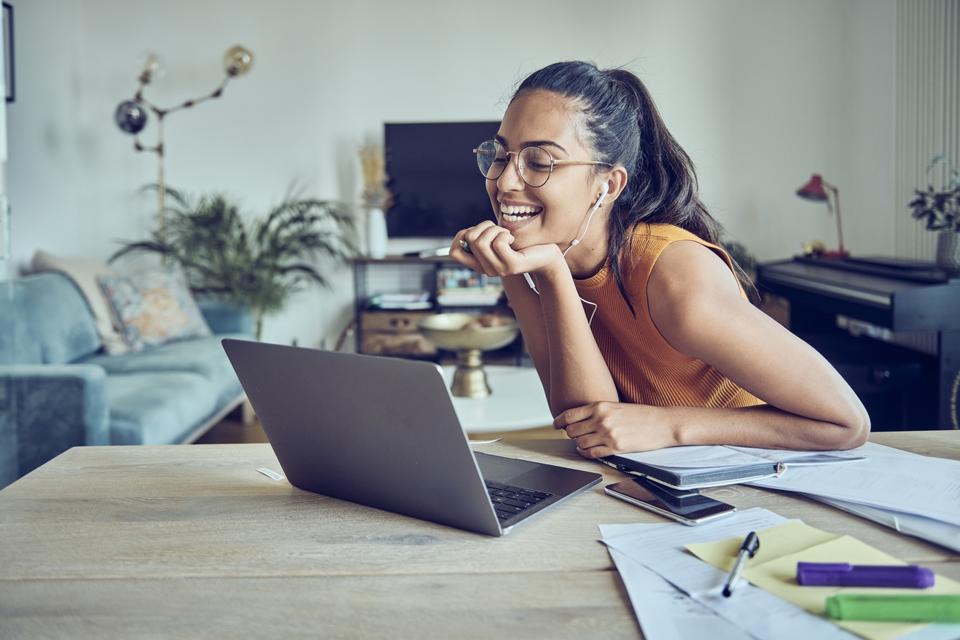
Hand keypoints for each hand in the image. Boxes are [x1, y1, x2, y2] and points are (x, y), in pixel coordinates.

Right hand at [449, 221, 563, 277]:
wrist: (545, 257)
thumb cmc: (521, 244)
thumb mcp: (498, 239)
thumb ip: (483, 237)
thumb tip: (467, 233)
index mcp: (479, 263)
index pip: (454, 252)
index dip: (460, 236)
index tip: (475, 230)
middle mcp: (486, 269)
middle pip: (469, 238)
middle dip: (484, 225)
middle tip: (498, 230)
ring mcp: (498, 269)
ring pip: (481, 240)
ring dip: (494, 229)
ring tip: (506, 234)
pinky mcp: (511, 266)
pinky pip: (499, 242)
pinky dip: (505, 233)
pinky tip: (512, 239)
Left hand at [553, 401, 677, 457]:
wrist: (663, 423)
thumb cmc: (642, 415)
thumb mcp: (616, 406)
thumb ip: (599, 411)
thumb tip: (581, 419)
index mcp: (600, 406)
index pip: (570, 414)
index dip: (559, 421)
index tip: (556, 425)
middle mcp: (601, 419)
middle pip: (572, 430)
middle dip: (571, 434)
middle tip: (574, 435)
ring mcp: (608, 434)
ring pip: (580, 443)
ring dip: (579, 444)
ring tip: (583, 443)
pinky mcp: (616, 448)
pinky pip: (592, 453)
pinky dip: (587, 453)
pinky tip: (589, 451)